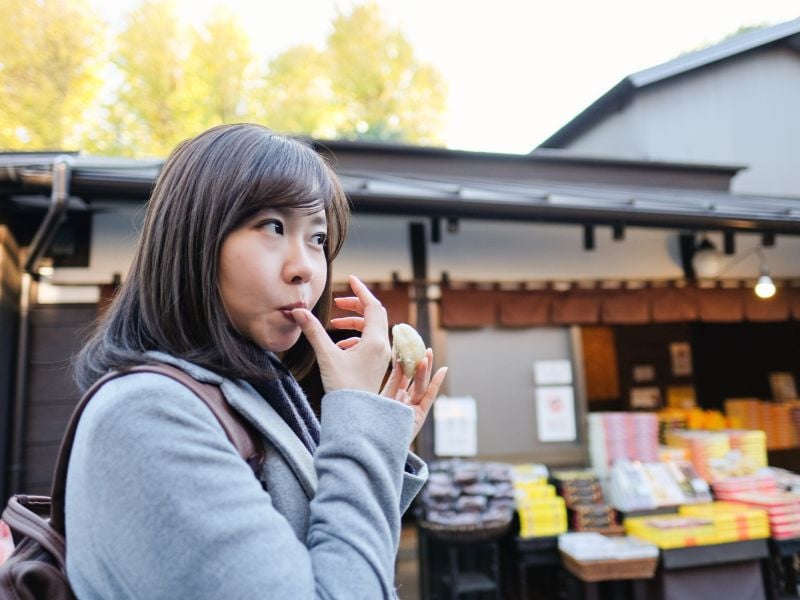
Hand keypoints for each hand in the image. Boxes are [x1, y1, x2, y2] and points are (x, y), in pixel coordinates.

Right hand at [291, 275, 390, 393]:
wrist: (356, 417)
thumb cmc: (343, 389)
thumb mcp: (326, 357)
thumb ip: (313, 331)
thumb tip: (298, 311)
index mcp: (375, 341)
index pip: (372, 305)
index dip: (361, 290)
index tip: (350, 279)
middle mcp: (383, 347)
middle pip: (375, 314)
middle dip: (357, 304)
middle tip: (338, 303)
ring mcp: (382, 356)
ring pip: (373, 328)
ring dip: (356, 321)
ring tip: (336, 324)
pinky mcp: (377, 365)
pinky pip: (371, 342)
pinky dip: (357, 337)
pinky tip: (341, 345)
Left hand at [380, 348, 447, 440]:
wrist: (372, 445)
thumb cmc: (369, 423)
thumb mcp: (379, 397)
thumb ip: (392, 381)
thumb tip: (398, 360)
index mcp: (390, 397)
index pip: (399, 375)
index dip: (403, 360)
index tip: (405, 345)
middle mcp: (402, 401)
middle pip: (413, 378)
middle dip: (418, 362)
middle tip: (422, 346)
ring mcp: (412, 408)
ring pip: (420, 385)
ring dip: (425, 369)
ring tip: (428, 353)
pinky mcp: (419, 416)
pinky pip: (429, 397)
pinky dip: (436, 384)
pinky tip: (443, 370)